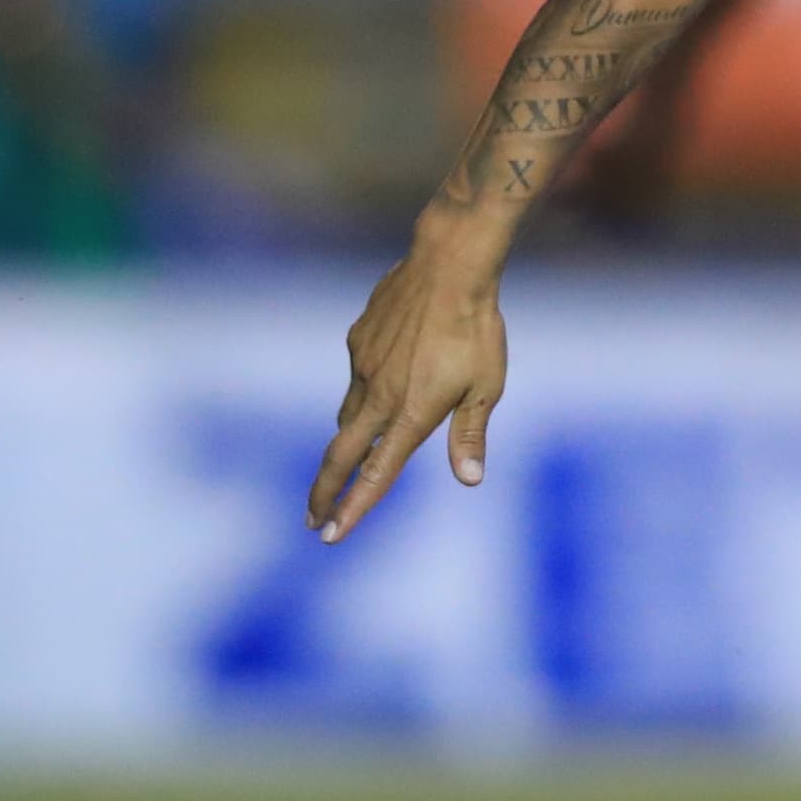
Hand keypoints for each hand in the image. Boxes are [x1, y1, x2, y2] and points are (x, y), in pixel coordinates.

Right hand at [307, 229, 509, 540]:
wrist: (449, 265)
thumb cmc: (477, 328)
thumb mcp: (487, 386)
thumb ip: (470, 434)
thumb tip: (468, 480)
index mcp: (411, 413)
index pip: (376, 473)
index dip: (354, 508)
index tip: (332, 535)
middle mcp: (379, 395)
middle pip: (341, 454)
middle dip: (324, 492)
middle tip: (313, 520)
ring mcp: (364, 365)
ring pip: (349, 415)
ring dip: (345, 445)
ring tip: (345, 465)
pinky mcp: (359, 340)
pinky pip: (358, 376)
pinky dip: (364, 392)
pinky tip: (384, 381)